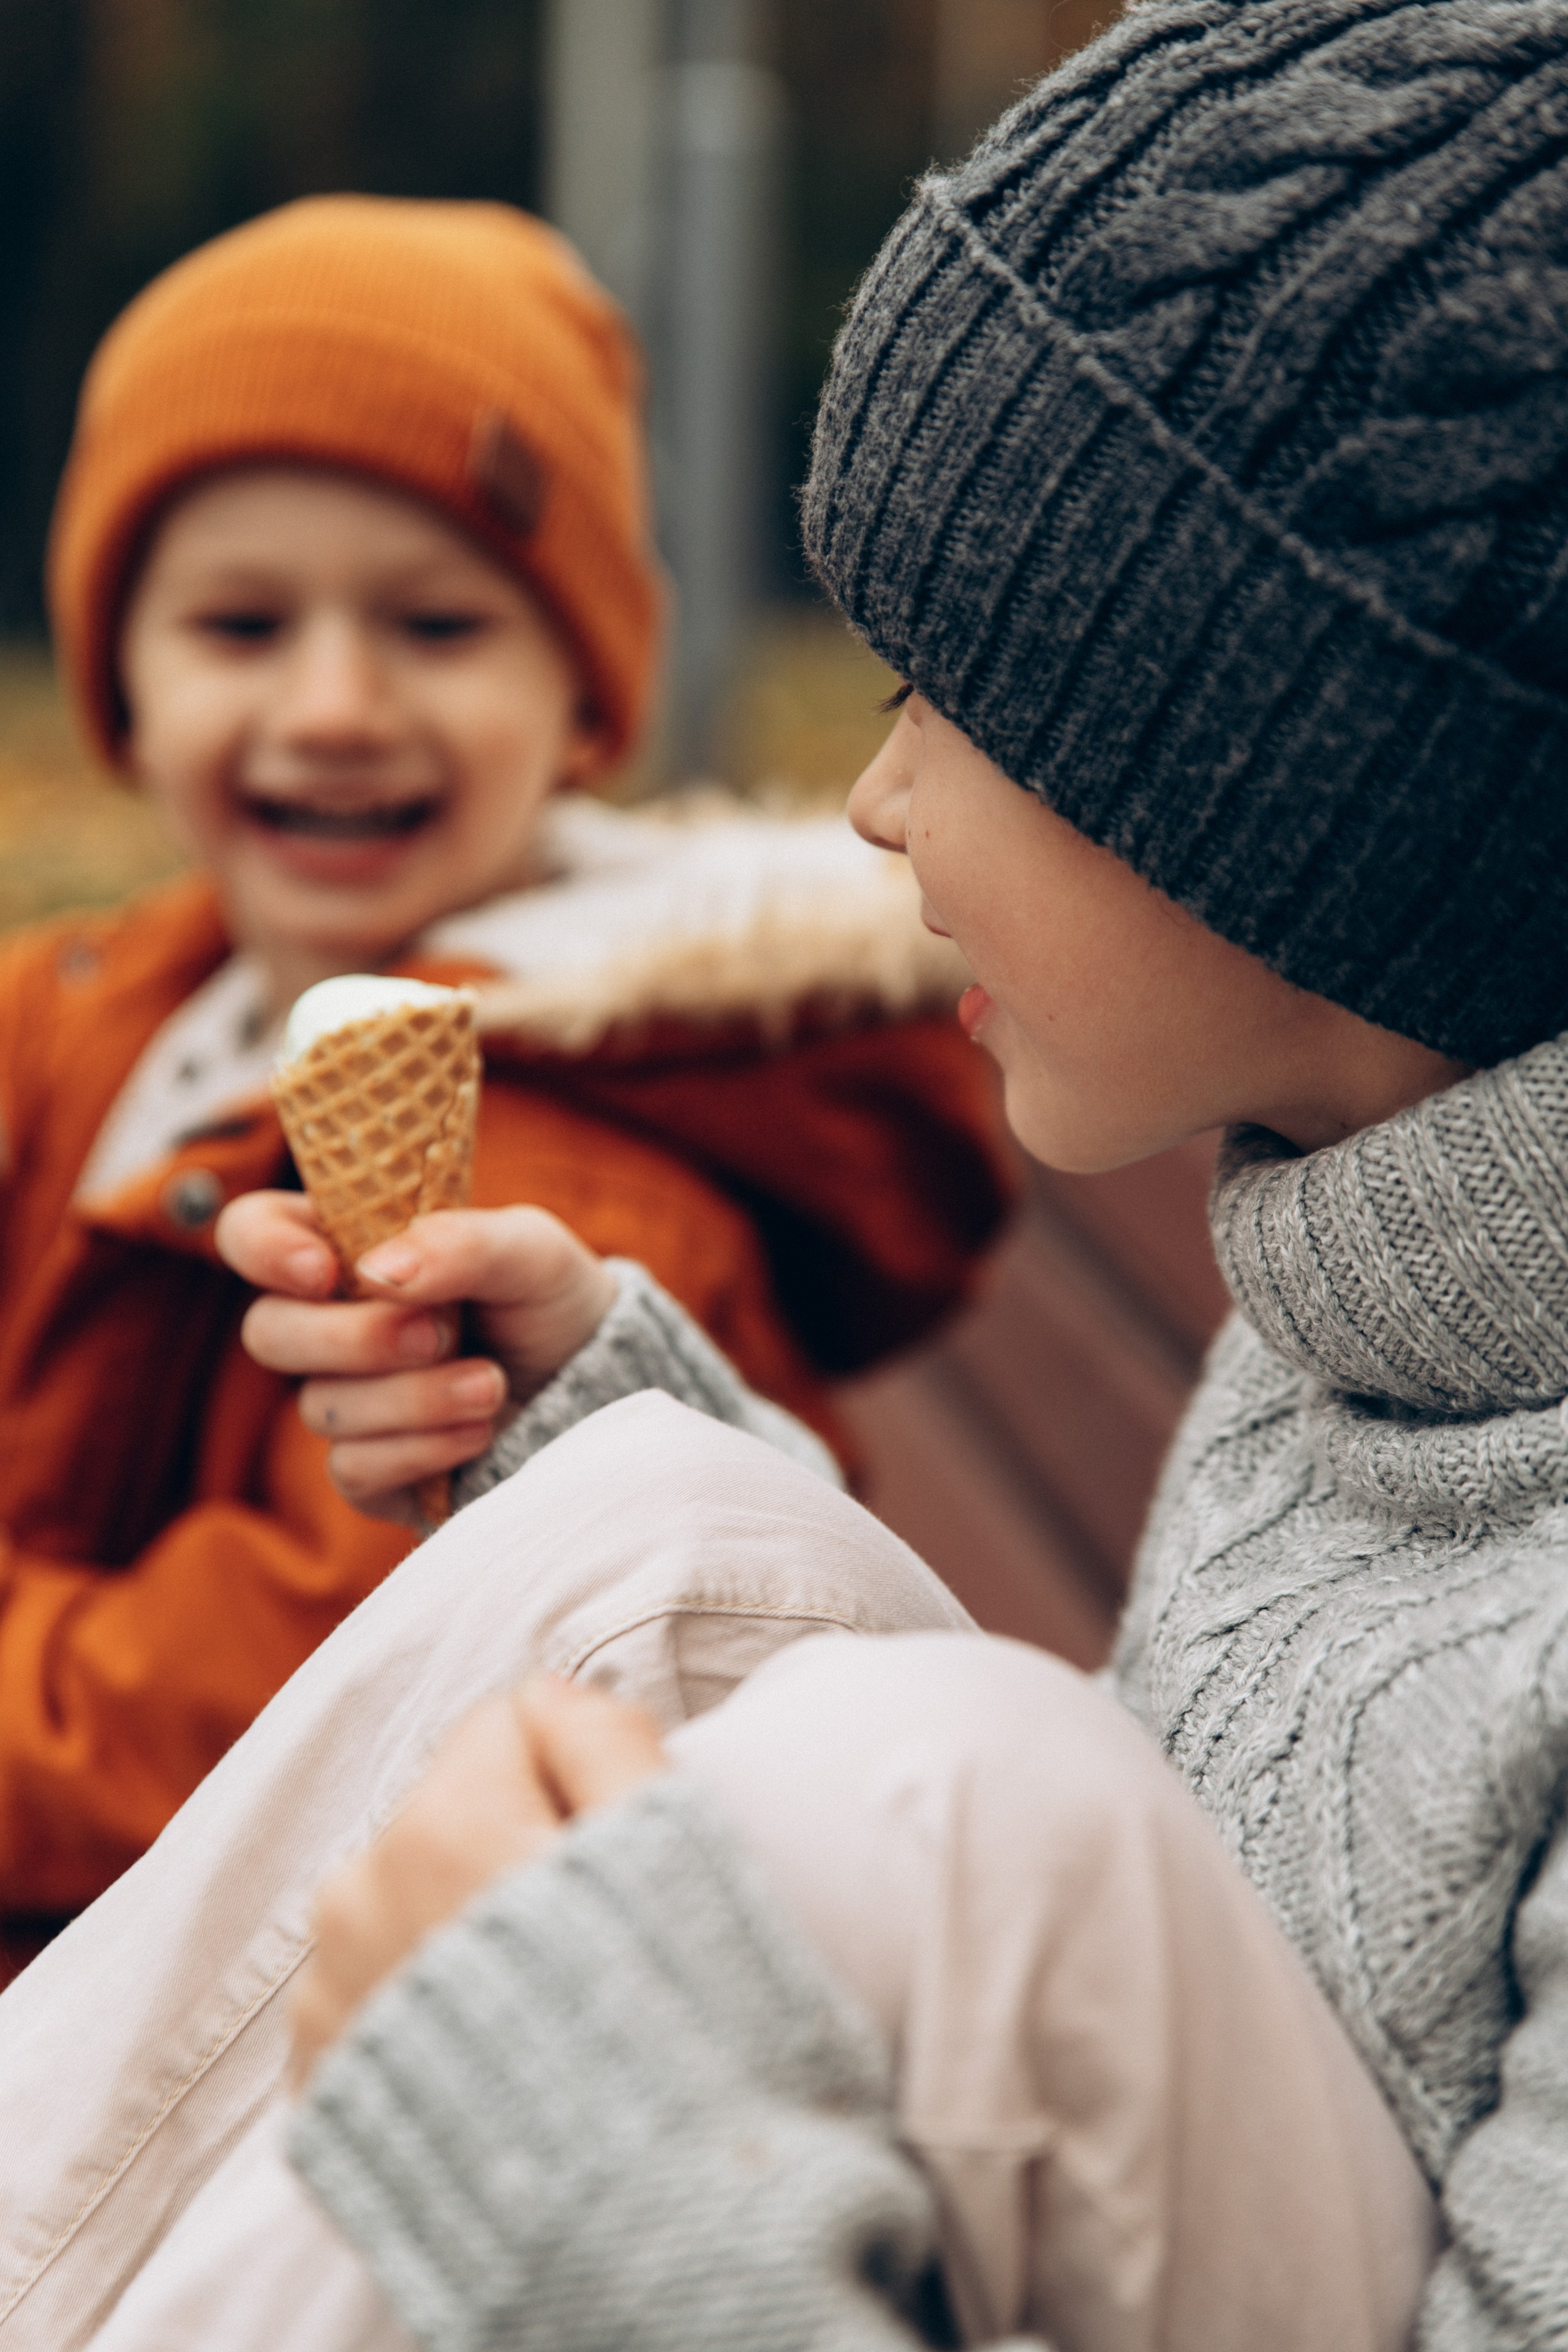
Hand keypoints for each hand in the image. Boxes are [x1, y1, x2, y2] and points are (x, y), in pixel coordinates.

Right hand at [215, 1192, 618, 1523]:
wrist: (596, 1390)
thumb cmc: (550, 1302)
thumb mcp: (530, 1251)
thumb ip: (460, 1242)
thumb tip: (376, 1272)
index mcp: (347, 1247)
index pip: (252, 1233)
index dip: (265, 1249)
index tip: (325, 1270)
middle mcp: (330, 1323)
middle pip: (267, 1333)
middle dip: (355, 1338)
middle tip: (441, 1333)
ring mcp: (347, 1400)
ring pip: (321, 1407)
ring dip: (414, 1398)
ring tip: (491, 1385)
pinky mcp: (372, 1470)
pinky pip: (354, 1469)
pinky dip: (423, 1449)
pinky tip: (480, 1432)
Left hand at [289, 1675, 665, 2088]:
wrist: (633, 2239)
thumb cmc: (672, 2032)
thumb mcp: (673, 1847)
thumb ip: (604, 1734)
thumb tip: (550, 1689)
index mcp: (442, 1822)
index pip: (514, 1719)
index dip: (583, 1774)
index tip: (621, 1853)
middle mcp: (358, 1894)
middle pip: (454, 1811)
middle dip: (516, 1850)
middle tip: (591, 1940)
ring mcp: (332, 1995)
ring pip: (412, 1900)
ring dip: (468, 1929)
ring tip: (548, 2010)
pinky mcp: (326, 2084)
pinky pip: (380, 1994)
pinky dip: (431, 2013)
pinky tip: (498, 2061)